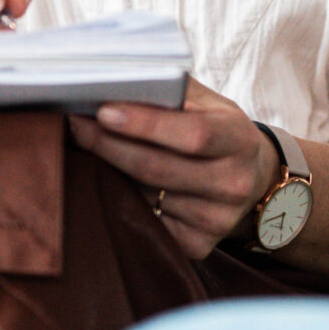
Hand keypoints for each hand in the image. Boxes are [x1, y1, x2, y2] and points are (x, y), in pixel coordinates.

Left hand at [67, 79, 278, 259]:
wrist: (252, 177)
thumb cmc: (218, 131)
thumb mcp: (209, 105)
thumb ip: (173, 91)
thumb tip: (117, 83)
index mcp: (240, 140)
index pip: (193, 134)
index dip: (146, 124)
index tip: (103, 111)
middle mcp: (233, 183)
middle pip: (156, 168)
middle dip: (108, 145)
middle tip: (77, 126)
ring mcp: (216, 220)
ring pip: (143, 196)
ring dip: (108, 172)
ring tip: (86, 149)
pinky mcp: (198, 245)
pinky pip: (145, 222)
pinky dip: (120, 200)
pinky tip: (107, 182)